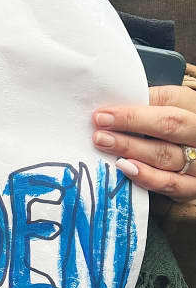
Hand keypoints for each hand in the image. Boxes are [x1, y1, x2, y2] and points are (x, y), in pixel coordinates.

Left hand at [92, 85, 195, 201]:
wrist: (191, 152)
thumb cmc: (169, 128)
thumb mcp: (165, 109)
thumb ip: (144, 107)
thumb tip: (108, 111)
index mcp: (192, 105)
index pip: (165, 100)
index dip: (133, 109)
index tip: (103, 114)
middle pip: (169, 126)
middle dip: (131, 124)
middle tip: (100, 127)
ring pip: (167, 154)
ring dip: (131, 149)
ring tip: (105, 144)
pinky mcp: (194, 186)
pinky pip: (172, 183)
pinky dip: (147, 176)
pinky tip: (125, 168)